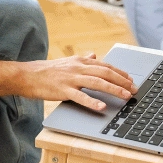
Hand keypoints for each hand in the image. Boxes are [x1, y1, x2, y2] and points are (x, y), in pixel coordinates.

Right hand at [18, 53, 136, 110]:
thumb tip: (95, 55)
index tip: (131, 79)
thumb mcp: (68, 62)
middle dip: (122, 81)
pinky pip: (80, 97)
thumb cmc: (48, 71)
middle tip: (134, 89)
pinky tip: (102, 107)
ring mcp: (71, 79)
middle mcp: (78, 67)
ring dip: (114, 89)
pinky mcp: (63, 90)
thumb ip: (83, 59)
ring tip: (126, 96)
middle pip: (105, 73)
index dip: (120, 72)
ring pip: (97, 83)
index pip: (105, 66)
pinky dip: (92, 102)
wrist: (28, 75)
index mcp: (80, 61)